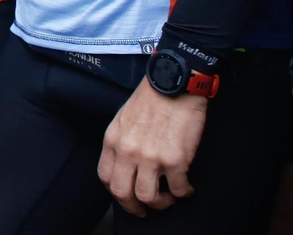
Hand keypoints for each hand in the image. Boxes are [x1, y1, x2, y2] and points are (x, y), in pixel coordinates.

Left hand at [97, 79, 206, 215]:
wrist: (174, 84)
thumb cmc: (151, 99)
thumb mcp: (123, 119)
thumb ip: (121, 143)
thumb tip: (125, 165)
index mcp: (113, 141)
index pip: (106, 178)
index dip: (116, 192)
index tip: (127, 196)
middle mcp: (128, 152)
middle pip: (123, 194)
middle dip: (134, 207)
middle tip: (145, 209)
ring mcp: (152, 157)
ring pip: (149, 197)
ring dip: (161, 203)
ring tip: (169, 197)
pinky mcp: (176, 160)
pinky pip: (179, 190)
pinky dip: (184, 193)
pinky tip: (187, 187)